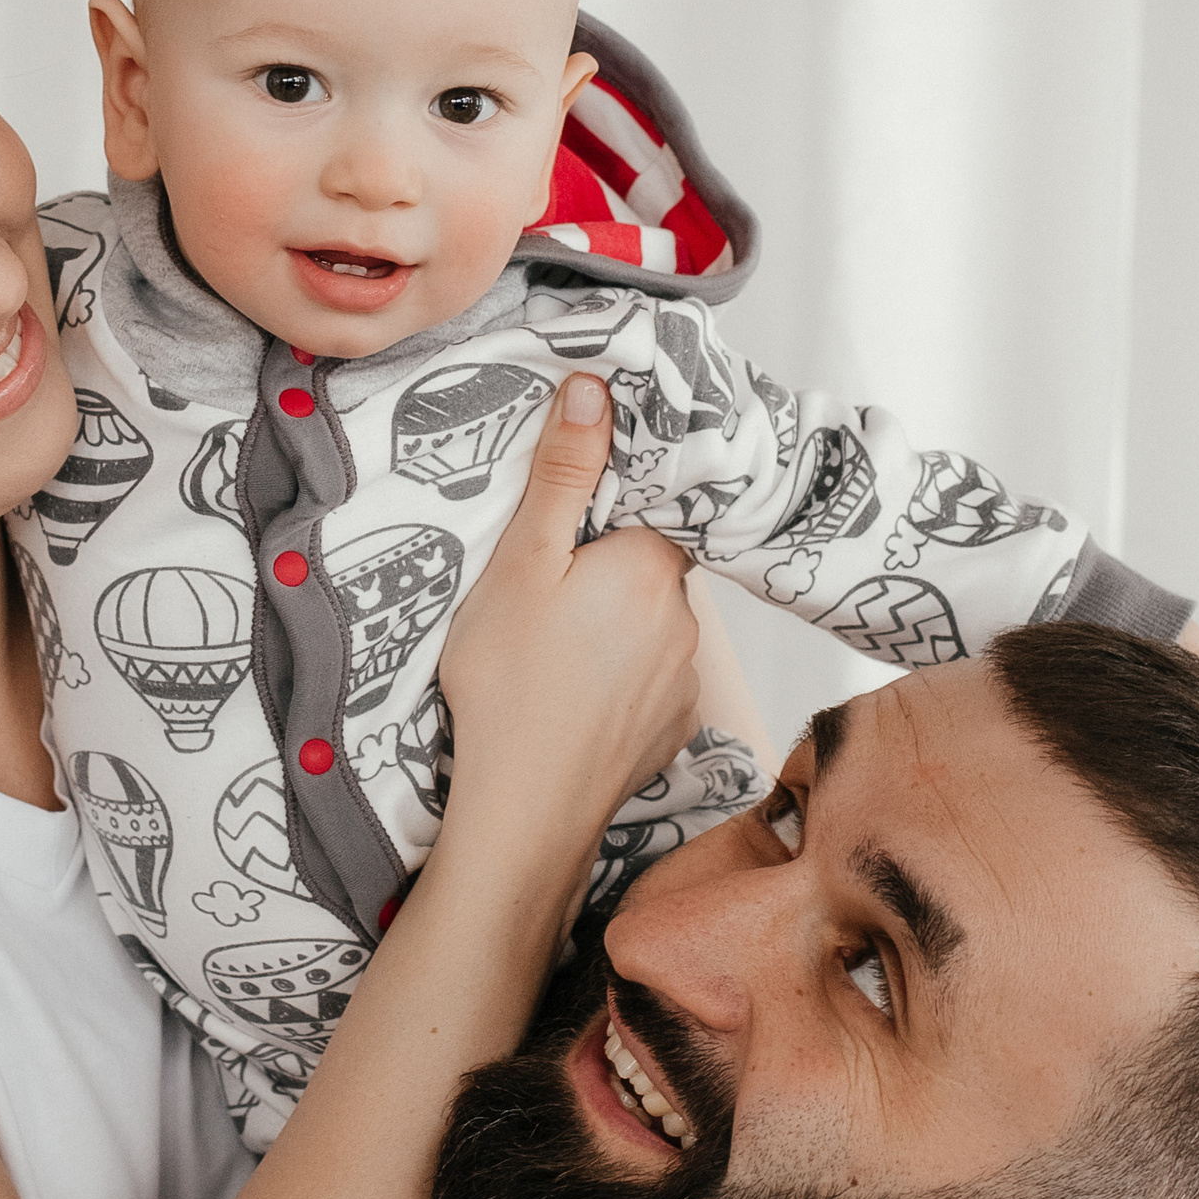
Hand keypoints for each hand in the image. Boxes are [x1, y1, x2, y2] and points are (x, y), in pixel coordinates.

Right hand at [439, 375, 700, 862]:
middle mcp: (687, 617)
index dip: (614, 502)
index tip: (575, 517)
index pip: (656, 502)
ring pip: (652, 623)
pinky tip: (574, 692)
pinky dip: (619, 677)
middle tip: (546, 588)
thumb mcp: (520, 565)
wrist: (524, 809)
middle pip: (652, 563)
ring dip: (615, 624)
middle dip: (607, 566)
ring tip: (553, 648)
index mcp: (652, 564)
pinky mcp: (673, 725)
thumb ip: (562, 476)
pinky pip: (652, 678)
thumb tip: (595, 389)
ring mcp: (685, 677)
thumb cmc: (511, 686)